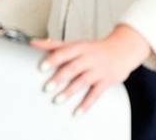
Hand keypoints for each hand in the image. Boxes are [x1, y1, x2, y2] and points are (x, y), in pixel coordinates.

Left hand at [30, 25, 150, 114]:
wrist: (122, 50)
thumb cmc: (94, 48)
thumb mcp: (76, 44)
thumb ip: (54, 45)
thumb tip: (33, 43)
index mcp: (80, 48)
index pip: (65, 52)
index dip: (53, 59)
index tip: (42, 67)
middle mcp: (88, 58)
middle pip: (73, 68)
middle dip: (59, 78)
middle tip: (46, 87)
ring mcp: (98, 70)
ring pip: (83, 81)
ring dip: (70, 92)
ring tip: (57, 100)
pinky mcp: (106, 82)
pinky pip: (96, 94)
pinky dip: (86, 104)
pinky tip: (77, 112)